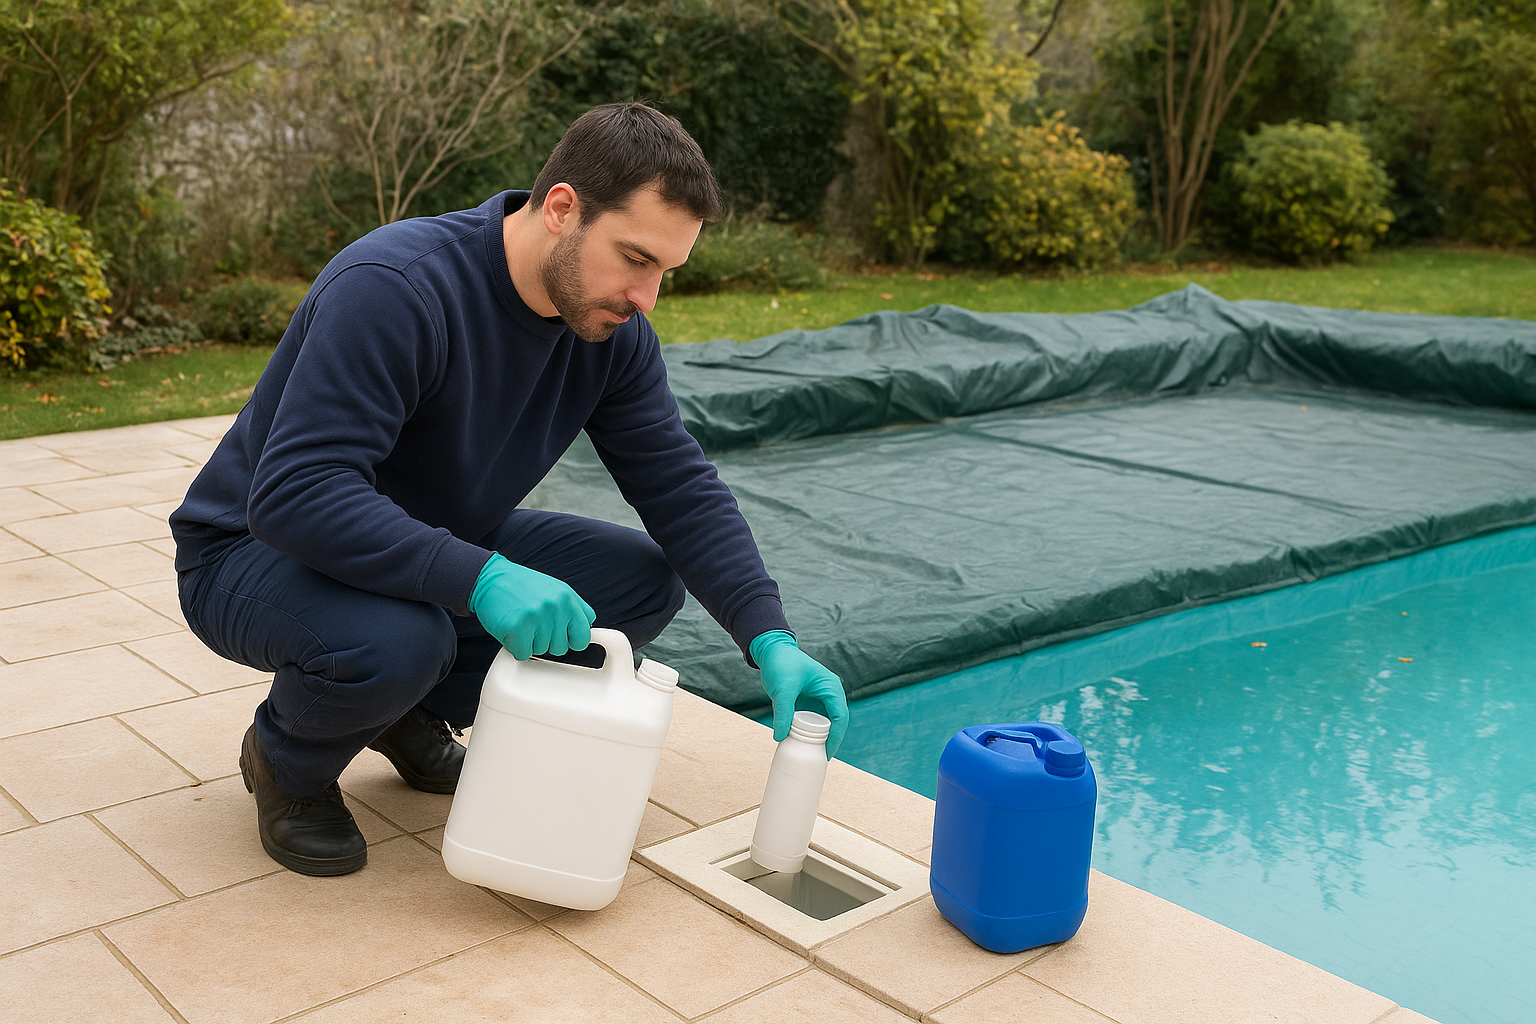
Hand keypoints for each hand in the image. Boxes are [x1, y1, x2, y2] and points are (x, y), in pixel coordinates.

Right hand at [468, 553, 594, 659]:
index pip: (583, 636)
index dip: (571, 640)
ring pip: (541, 651)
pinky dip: (515, 647)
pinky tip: (511, 629)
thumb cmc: (522, 587)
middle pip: (560, 648)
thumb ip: (574, 608)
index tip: (559, 635)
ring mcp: (536, 618)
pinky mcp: (517, 628)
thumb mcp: (555, 590)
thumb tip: (588, 627)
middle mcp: (554, 607)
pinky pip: (523, 654)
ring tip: (521, 622)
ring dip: (529, 642)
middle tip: (532, 623)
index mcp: (567, 598)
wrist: (490, 579)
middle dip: (546, 640)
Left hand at [750, 630, 848, 758]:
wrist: (772, 650)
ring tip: (811, 754)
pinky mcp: (809, 702)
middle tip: (819, 758)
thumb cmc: (781, 663)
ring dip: (819, 738)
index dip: (836, 738)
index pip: (841, 718)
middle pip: (836, 723)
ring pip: (825, 724)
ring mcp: (820, 698)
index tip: (827, 754)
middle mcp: (829, 694)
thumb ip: (783, 712)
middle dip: (830, 741)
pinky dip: (808, 733)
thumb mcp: (783, 688)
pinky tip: (801, 743)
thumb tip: (780, 737)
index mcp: (831, 688)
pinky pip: (812, 721)